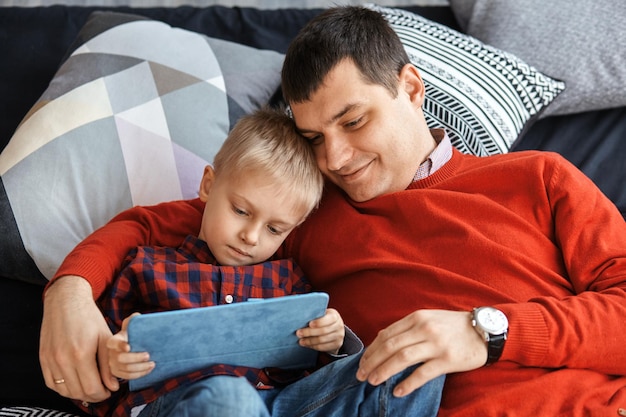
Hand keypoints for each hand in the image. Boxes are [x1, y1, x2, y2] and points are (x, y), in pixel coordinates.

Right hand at [39, 276, 117, 402]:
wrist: (66, 301)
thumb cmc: (89, 317)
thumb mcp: (105, 338)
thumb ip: (108, 365)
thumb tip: (113, 386)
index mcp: (81, 354)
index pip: (92, 388)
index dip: (103, 394)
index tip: (109, 391)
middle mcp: (63, 360)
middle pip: (78, 392)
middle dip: (93, 396)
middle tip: (101, 391)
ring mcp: (50, 360)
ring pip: (64, 390)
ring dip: (78, 394)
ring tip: (89, 388)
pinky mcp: (42, 358)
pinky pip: (51, 383)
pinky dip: (63, 388)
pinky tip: (74, 383)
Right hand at [107, 313, 154, 379]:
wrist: (132, 345)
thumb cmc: (133, 334)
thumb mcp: (132, 325)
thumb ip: (133, 320)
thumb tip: (137, 316)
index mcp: (113, 341)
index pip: (113, 343)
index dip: (120, 345)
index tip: (129, 347)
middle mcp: (110, 354)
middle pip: (120, 358)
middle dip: (135, 358)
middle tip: (148, 355)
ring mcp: (113, 365)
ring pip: (126, 369)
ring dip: (140, 367)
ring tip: (152, 363)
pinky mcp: (118, 373)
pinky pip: (128, 376)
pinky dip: (140, 374)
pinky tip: (149, 369)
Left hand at [297, 308, 344, 353]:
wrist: (336, 329)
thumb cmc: (325, 320)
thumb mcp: (323, 315)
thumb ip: (315, 316)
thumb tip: (301, 318)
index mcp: (334, 316)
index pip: (327, 319)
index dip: (318, 322)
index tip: (309, 324)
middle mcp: (339, 325)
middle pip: (323, 331)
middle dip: (309, 332)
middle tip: (299, 333)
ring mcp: (339, 336)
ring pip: (322, 340)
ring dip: (310, 341)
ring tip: (301, 341)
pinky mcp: (337, 344)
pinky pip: (323, 347)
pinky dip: (313, 346)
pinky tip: (307, 345)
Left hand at [356, 309, 486, 396]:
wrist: (485, 330)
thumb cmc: (454, 326)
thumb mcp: (429, 318)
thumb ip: (407, 327)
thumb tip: (382, 339)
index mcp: (417, 318)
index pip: (386, 334)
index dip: (371, 349)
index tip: (362, 361)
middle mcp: (424, 329)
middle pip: (390, 346)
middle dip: (372, 361)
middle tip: (361, 374)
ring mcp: (436, 344)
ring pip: (402, 358)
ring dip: (384, 371)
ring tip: (373, 382)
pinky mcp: (447, 360)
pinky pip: (422, 373)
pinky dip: (408, 383)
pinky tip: (398, 391)